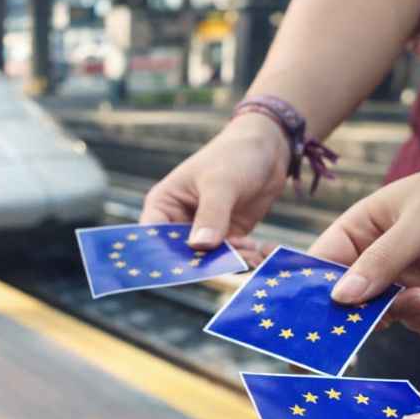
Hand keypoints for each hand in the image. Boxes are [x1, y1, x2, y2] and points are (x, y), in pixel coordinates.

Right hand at [141, 113, 288, 248]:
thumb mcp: (221, 182)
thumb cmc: (234, 156)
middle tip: (228, 262)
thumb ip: (211, 214)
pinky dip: (243, 258)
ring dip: (229, 261)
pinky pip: (229, 256)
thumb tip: (201, 246)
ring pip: (208, 260)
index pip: (151, 237)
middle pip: (180, 255)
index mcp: (164, 205)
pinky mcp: (225, 237)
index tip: (183, 267)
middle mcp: (177, 222)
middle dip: (203, 262)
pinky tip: (259, 250)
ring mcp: (202, 232)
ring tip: (251, 252)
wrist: (267, 150)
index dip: (160, 256)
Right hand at [309, 143, 419, 338]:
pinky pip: (418, 323)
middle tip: (379, 322)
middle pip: (348, 300)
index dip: (310, 294)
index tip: (309, 324)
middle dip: (362, 315)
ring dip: (405, 316)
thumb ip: (382, 260)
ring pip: (384, 316)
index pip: (320, 267)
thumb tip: (339, 298)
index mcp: (358, 230)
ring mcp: (403, 279)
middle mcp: (373, 258)